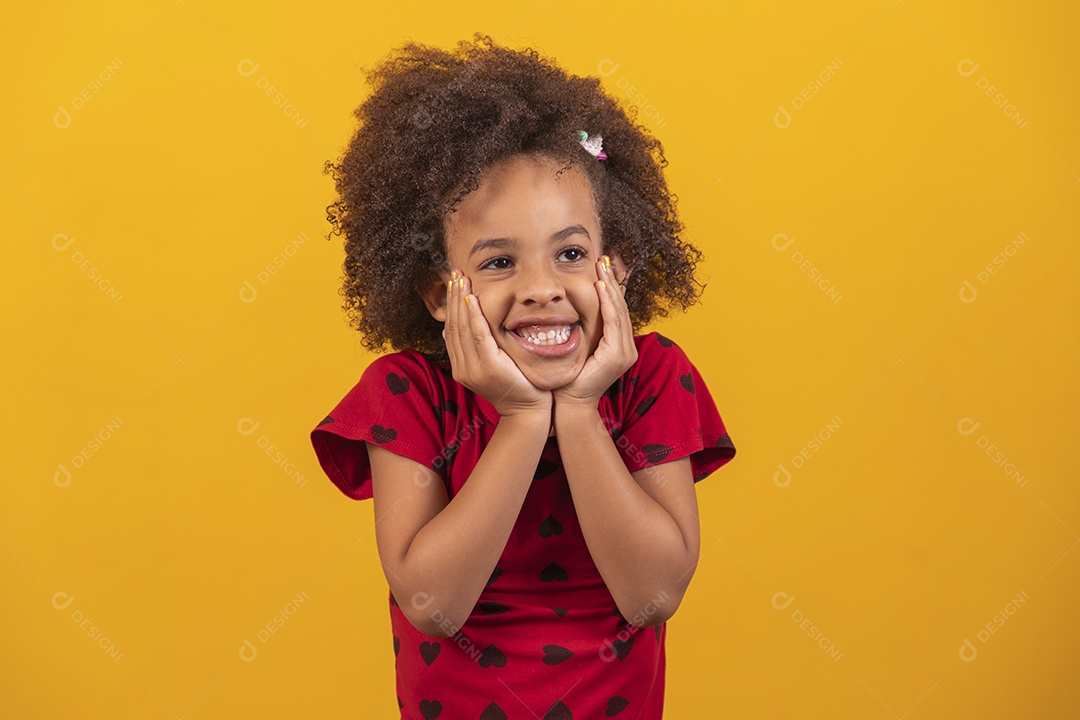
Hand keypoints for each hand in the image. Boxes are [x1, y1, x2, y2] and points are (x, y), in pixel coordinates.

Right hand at [442, 271, 552, 416]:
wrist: (527, 412)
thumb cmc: (516, 388)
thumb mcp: (490, 367)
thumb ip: (474, 351)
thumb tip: (449, 333)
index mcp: (461, 368)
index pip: (451, 330)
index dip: (451, 305)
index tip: (454, 284)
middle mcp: (462, 368)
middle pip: (453, 325)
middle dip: (453, 297)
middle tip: (456, 273)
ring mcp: (473, 369)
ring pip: (462, 327)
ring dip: (461, 301)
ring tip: (462, 279)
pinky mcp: (489, 367)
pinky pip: (478, 335)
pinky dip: (473, 316)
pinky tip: (472, 300)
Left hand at [552, 256, 637, 408]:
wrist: (569, 404)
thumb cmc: (568, 379)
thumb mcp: (577, 348)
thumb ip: (583, 330)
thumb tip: (573, 307)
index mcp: (618, 346)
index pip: (616, 311)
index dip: (610, 287)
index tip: (600, 267)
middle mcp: (626, 348)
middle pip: (620, 307)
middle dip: (612, 281)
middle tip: (603, 258)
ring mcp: (625, 352)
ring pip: (618, 311)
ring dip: (610, 287)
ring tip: (601, 267)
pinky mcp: (618, 355)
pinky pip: (614, 322)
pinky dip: (608, 303)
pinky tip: (601, 287)